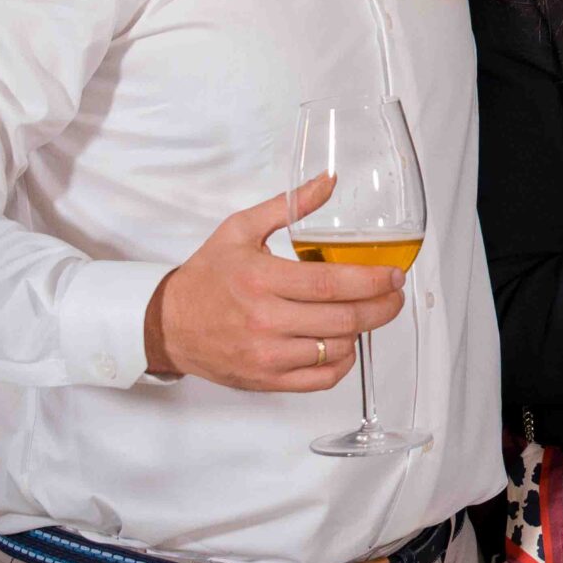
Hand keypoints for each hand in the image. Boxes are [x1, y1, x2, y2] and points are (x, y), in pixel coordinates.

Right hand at [142, 172, 407, 390]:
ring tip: (364, 314)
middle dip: (382, 307)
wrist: (168, 324)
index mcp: (260, 279)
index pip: (331, 284)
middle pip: (343, 319)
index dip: (372, 280)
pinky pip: (322, 379)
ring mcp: (266, 355)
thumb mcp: (241, 229)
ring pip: (336, 348)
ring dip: (361, 331)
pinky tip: (344, 343)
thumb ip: (289, 206)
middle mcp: (264, 321)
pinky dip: (342, 362)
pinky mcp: (266, 380)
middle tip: (395, 295)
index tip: (394, 275)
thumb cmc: (207, 276)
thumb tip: (328, 182)